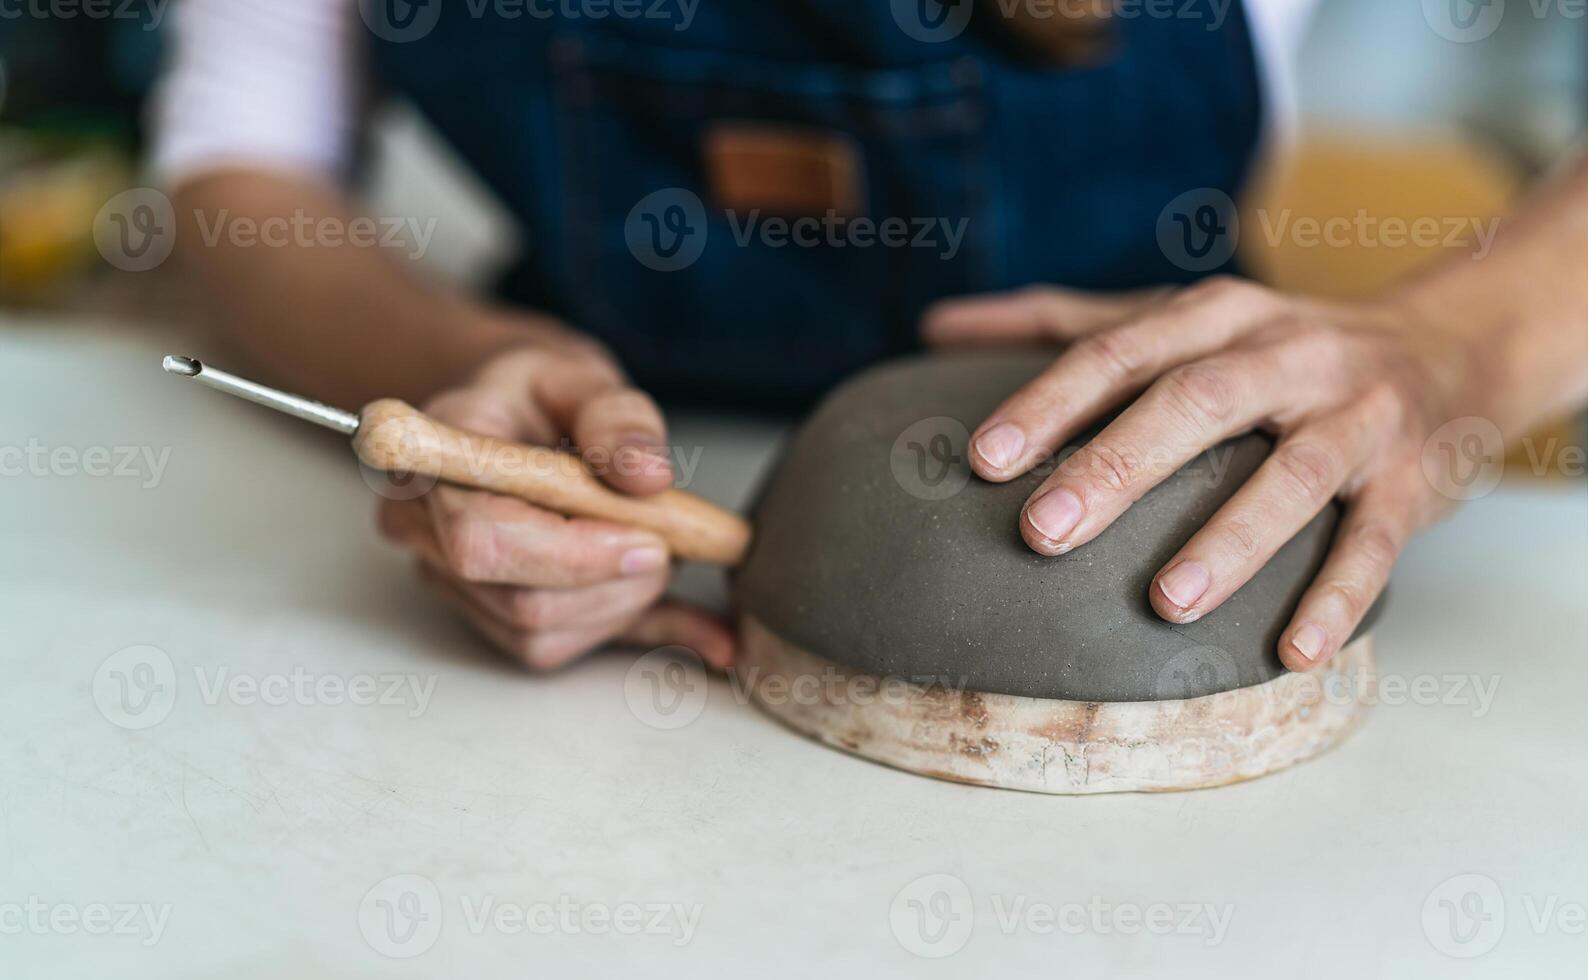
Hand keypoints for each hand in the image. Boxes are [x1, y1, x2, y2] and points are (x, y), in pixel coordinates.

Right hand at [377, 339, 734, 670]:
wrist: (517, 415)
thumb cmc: (535, 394)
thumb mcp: (580, 378)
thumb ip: (617, 416)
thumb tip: (647, 473)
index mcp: (433, 463)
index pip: (481, 539)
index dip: (572, 554)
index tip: (649, 538)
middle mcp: (426, 532)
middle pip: (519, 601)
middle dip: (615, 582)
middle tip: (673, 539)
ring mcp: (452, 582)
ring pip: (543, 635)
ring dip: (626, 603)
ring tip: (661, 546)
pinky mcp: (491, 617)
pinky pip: (566, 648)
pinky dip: (638, 630)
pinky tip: (704, 631)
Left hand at [924, 277, 1477, 671]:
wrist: (1447, 348)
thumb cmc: (1273, 347)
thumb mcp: (1177, 317)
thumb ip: (1061, 321)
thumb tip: (934, 329)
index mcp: (1214, 316)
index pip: (1119, 352)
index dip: (1051, 402)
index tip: (982, 458)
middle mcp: (1285, 353)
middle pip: (1195, 402)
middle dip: (1117, 466)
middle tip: (1041, 532)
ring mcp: (1356, 414)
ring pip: (1292, 472)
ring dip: (1230, 538)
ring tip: (1164, 603)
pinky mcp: (1411, 477)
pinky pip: (1376, 540)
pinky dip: (1338, 594)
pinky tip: (1291, 652)